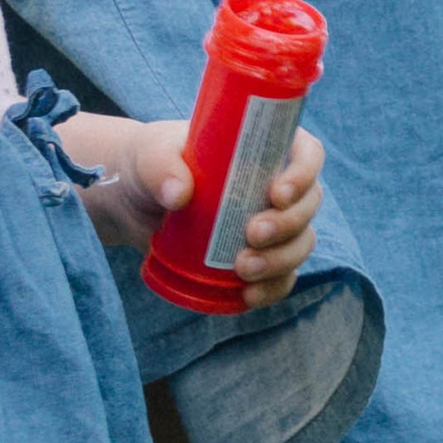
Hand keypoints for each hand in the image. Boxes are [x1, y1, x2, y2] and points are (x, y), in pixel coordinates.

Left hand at [108, 118, 326, 306]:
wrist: (132, 201)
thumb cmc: (150, 164)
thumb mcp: (150, 155)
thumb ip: (162, 167)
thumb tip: (179, 194)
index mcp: (263, 148)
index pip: (306, 153)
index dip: (304, 174)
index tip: (276, 194)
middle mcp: (274, 185)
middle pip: (309, 203)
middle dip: (288, 224)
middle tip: (252, 234)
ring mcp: (269, 224)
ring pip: (300, 243)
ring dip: (281, 259)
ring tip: (243, 269)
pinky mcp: (256, 257)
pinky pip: (281, 277)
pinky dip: (272, 288)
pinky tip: (248, 295)